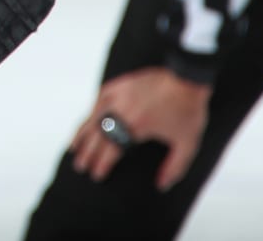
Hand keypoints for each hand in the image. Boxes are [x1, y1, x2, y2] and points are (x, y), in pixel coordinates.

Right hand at [69, 67, 211, 190]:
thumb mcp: (187, 144)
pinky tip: (88, 119)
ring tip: (73, 147)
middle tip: (80, 166)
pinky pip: (99, 100)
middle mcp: (121, 111)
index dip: (101, 164)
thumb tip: (161, 185)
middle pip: (97, 136)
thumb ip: (174, 167)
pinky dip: (91, 112)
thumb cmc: (188, 110)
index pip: (111, 150)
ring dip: (81, 134)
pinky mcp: (119, 85)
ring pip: (92, 117)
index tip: (95, 175)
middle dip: (87, 154)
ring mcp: (118, 95)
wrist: (187, 77)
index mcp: (136, 127)